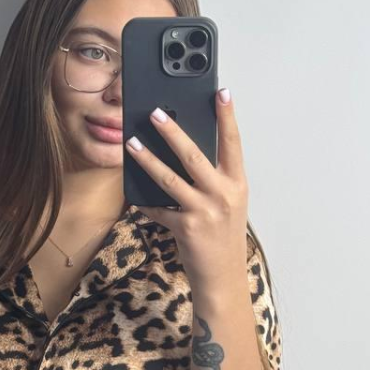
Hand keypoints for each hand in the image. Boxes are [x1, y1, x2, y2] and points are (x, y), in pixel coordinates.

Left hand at [127, 89, 250, 288]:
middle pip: (194, 155)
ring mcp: (203, 211)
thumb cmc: (224, 237)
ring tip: (132, 143)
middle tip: (155, 113)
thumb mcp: (229, 204)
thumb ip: (215, 180)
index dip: (227, 117)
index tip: (221, 92)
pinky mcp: (185, 228)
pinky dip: (145, 202)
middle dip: (172, 131)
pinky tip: (134, 194)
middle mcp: (222, 194)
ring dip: (148, 159)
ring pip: (170, 178)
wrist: (222, 276)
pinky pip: (158, 209)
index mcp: (236, 184)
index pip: (232, 143)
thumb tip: (187, 154)